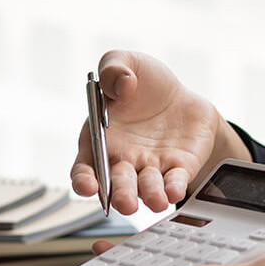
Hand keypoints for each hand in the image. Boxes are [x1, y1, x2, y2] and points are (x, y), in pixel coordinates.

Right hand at [71, 50, 248, 214]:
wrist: (181, 95)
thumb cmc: (144, 84)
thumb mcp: (125, 62)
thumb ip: (113, 67)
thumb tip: (122, 84)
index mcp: (100, 139)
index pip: (85, 167)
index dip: (84, 180)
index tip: (87, 186)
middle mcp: (123, 159)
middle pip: (118, 184)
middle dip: (121, 195)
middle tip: (126, 203)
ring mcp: (151, 166)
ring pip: (147, 187)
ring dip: (150, 196)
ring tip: (156, 201)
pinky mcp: (179, 167)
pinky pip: (175, 180)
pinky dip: (174, 187)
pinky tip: (174, 190)